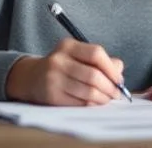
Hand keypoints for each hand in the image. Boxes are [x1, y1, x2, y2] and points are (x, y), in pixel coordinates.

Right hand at [5, 38, 123, 105]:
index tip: (119, 79)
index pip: (96, 53)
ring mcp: (53, 79)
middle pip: (94, 75)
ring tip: (107, 99)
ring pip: (88, 91)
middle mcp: (59, 60)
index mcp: (68, 46)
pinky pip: (79, 103)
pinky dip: (92, 105)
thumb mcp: (77, 56)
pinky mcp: (52, 96)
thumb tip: (119, 69)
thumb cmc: (62, 66)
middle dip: (110, 87)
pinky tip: (95, 103)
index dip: (111, 68)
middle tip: (116, 93)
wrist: (31, 77)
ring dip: (103, 98)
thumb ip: (100, 60)